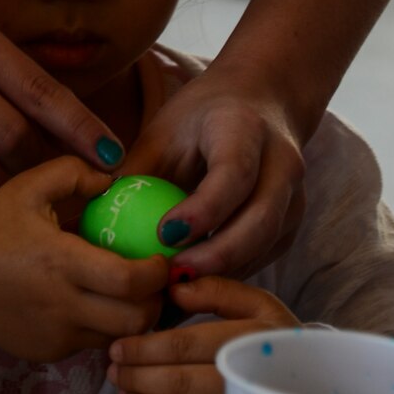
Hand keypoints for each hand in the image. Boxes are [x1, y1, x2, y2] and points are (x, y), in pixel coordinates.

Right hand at [0, 157, 168, 382]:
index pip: (131, 281)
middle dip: (158, 301)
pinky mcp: (52, 353)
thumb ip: (72, 172)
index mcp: (61, 262)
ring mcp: (59, 336)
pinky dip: (107, 325)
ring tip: (136, 290)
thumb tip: (115, 176)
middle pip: (137, 320)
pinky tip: (99, 301)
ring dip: (136, 316)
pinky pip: (95, 341)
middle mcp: (64, 306)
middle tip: (159, 278)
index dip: (158, 272)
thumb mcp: (26, 188)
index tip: (164, 255)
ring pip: (120, 335)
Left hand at [107, 274, 297, 393]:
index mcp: (250, 339)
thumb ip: (216, 289)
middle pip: (177, 384)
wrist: (322, 388)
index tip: (116, 345)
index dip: (143, 348)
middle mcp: (249, 383)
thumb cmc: (278, 339)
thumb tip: (172, 286)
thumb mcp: (257, 303)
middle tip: (112, 370)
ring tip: (123, 392)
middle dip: (136, 377)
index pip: (183, 346)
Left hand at [121, 67, 304, 275]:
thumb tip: (100, 222)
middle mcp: (282, 162)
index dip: (201, 210)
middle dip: (216, 256)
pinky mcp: (292, 222)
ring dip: (224, 274)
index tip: (162, 236)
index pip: (233, 174)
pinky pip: (264, 256)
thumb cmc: (200, 116)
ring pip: (265, 245)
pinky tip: (197, 286)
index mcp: (245, 128)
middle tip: (170, 279)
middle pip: (259, 220)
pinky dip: (232, 274)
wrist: (257, 102)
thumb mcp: (164, 130)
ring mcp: (294, 195)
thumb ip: (139, 172)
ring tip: (177, 292)